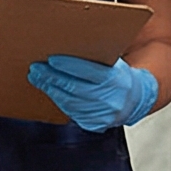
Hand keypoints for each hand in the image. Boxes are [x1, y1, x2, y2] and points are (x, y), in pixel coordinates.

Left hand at [27, 55, 159, 130]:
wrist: (135, 101)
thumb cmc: (120, 77)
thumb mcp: (114, 64)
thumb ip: (96, 58)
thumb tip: (68, 45)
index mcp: (115, 81)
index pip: (87, 72)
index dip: (67, 66)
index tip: (50, 60)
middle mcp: (109, 99)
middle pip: (74, 88)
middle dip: (51, 78)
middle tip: (35, 69)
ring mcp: (102, 114)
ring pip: (70, 102)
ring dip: (51, 89)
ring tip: (38, 78)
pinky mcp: (95, 124)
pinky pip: (73, 113)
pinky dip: (59, 101)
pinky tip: (50, 91)